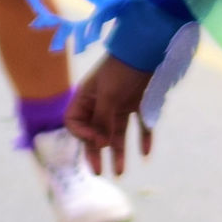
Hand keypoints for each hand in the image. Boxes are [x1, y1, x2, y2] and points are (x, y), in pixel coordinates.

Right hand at [66, 57, 154, 173]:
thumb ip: (103, 120)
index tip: (97, 141)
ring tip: (121, 172)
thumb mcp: (109, 95)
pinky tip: (145, 154)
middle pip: (95, 133)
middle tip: (100, 172)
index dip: (82, 135)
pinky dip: (143, 139)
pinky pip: (139, 126)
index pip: (74, 123)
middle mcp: (101, 103)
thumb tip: (100, 145)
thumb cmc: (121, 70)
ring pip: (117, 133)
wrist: (146, 49)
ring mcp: (120, 104)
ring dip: (118, 152)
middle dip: (97, 153)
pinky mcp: (138, 104)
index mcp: (86, 98)